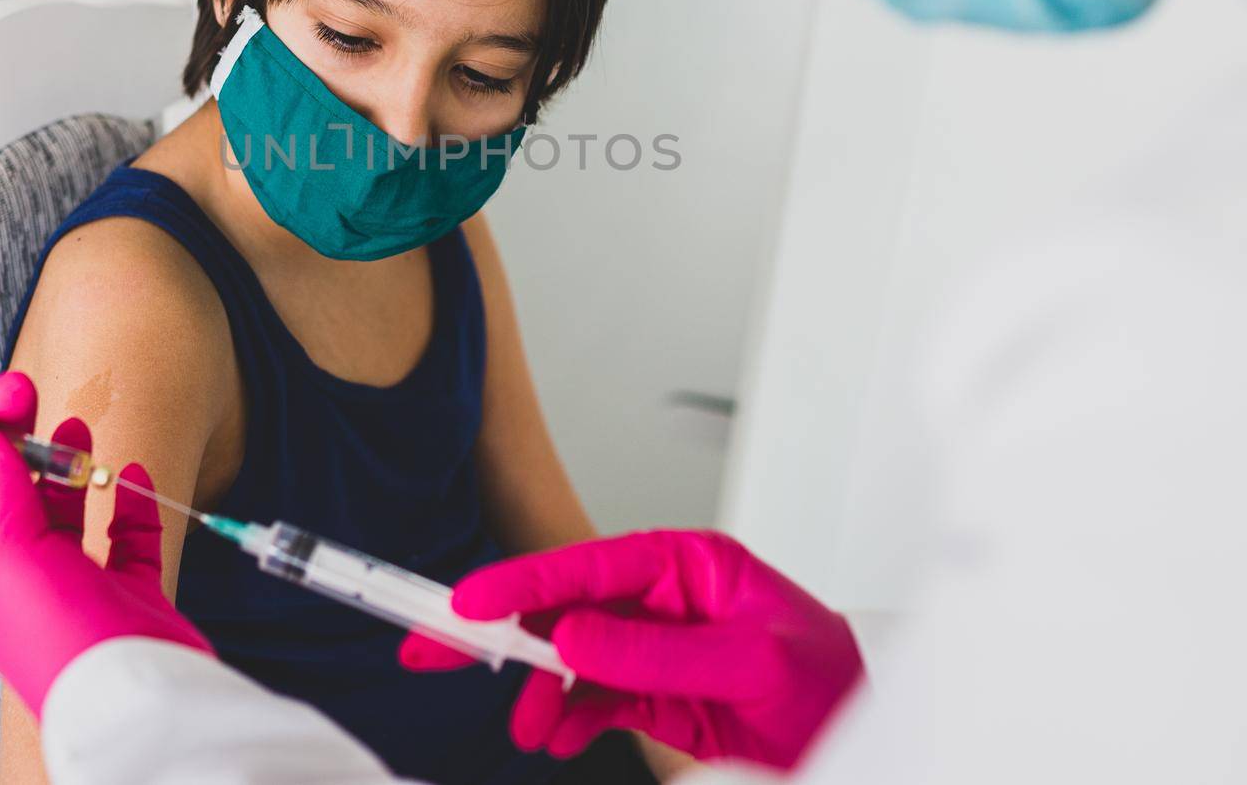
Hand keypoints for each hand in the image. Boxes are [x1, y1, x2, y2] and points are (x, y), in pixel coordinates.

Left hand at [0, 371, 211, 717]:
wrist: (141, 700)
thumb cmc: (68, 645)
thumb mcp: (16, 553)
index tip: (13, 393)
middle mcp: (31, 581)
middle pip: (21, 496)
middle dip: (28, 445)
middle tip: (40, 398)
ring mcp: (83, 586)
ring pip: (73, 512)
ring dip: (76, 468)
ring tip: (82, 432)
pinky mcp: (132, 593)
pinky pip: (128, 537)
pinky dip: (129, 504)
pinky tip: (132, 478)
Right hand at [399, 530, 861, 767]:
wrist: (866, 729)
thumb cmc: (831, 680)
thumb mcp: (746, 665)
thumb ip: (655, 651)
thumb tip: (572, 637)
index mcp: (686, 564)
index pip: (585, 566)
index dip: (520, 584)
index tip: (468, 603)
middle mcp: (664, 598)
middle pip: (562, 605)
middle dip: (501, 630)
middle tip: (432, 644)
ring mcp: (658, 645)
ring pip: (571, 658)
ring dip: (541, 691)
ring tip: (528, 727)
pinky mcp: (660, 691)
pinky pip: (597, 698)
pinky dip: (569, 717)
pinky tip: (554, 736)